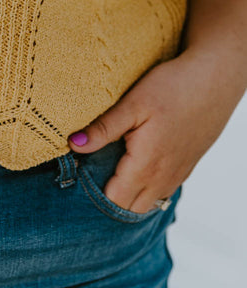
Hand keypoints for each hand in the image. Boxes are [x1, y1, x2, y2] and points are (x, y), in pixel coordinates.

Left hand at [67, 49, 245, 212]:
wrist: (214, 80)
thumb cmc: (172, 88)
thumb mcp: (132, 105)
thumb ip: (103, 129)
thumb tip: (74, 145)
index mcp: (146, 166)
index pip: (114, 201)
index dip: (93, 193)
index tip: (79, 175)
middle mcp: (163, 178)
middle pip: (130, 207)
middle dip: (109, 198)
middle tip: (90, 174)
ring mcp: (177, 174)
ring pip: (148, 202)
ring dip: (129, 194)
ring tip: (110, 171)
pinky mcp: (187, 165)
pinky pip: (163, 190)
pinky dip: (146, 187)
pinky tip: (137, 166)